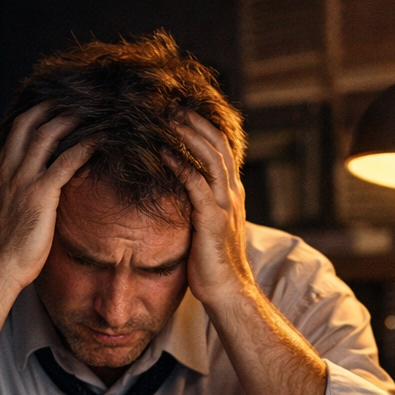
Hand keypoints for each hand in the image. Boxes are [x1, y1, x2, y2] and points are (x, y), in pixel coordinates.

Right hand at [0, 103, 92, 293]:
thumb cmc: (7, 247)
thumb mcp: (9, 212)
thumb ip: (19, 195)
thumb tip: (35, 192)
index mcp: (1, 172)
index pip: (17, 130)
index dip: (36, 113)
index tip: (55, 104)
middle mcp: (9, 170)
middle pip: (29, 124)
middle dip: (53, 106)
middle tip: (77, 97)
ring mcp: (23, 181)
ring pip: (46, 136)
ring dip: (70, 120)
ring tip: (92, 110)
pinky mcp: (40, 195)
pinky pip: (65, 163)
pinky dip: (84, 148)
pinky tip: (101, 140)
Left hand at [170, 110, 255, 306]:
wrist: (228, 290)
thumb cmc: (212, 261)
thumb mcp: (208, 224)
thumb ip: (200, 203)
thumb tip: (178, 189)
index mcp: (231, 193)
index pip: (221, 149)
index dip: (203, 126)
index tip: (181, 111)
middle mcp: (232, 193)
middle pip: (218, 145)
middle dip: (195, 121)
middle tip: (172, 104)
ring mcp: (225, 205)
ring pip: (211, 158)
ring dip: (189, 135)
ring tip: (168, 118)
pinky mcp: (213, 219)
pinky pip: (196, 184)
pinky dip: (181, 165)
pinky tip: (163, 152)